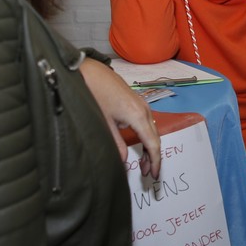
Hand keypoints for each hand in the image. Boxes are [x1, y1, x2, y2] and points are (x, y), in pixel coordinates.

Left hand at [79, 58, 160, 177]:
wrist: (90, 70)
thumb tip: (124, 161)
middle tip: (146, 172)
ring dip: (149, 146)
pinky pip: (147, 122)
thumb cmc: (95, 94)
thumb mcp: (104, 122)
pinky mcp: (137, 101)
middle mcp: (145, 109)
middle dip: (153, 157)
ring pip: (152, 130)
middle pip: (155, 137)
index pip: (153, 144)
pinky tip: (137, 143)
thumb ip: (116, 144)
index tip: (154, 175)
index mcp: (138, 116)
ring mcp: (142, 103)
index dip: (156, 162)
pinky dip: (145, 135)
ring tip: (143, 161)